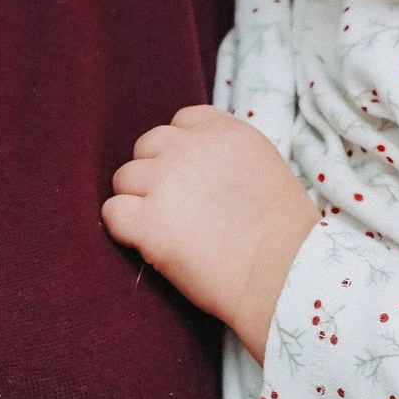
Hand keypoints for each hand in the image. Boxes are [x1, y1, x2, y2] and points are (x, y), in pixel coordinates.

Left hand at [101, 104, 317, 361]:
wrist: (286, 276)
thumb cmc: (286, 236)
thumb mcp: (264, 169)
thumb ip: (225, 157)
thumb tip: (196, 167)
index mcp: (224, 131)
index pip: (181, 121)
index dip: (180, 150)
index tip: (192, 178)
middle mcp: (189, 148)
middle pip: (147, 147)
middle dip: (155, 174)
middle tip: (176, 208)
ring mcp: (165, 182)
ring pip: (124, 178)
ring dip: (137, 201)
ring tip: (164, 229)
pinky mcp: (148, 221)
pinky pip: (112, 213)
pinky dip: (122, 228)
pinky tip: (145, 244)